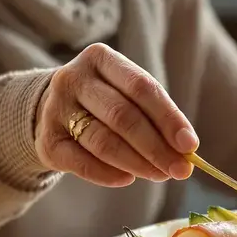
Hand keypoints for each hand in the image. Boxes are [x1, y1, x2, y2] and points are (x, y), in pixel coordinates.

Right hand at [35, 43, 197, 186]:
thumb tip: (187, 150)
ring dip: (138, 163)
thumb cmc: (102, 100)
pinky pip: (82, 163)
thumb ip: (154, 115)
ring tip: (160, 175)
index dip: (169, 117)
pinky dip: (108, 175)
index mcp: (100, 58)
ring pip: (104, 141)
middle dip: (156, 147)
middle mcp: (73, 78)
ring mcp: (55, 109)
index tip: (190, 144)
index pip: (141, 87)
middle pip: (123, 116)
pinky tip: (128, 179)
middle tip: (180, 169)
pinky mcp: (47, 140)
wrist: (48, 110)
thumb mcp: (125, 93)